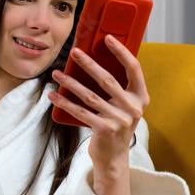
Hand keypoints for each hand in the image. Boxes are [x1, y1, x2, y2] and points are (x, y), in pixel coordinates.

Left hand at [48, 34, 149, 194]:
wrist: (113, 156)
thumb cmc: (116, 125)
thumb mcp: (124, 106)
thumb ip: (117, 88)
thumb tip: (94, 61)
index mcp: (140, 97)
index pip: (134, 68)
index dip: (121, 52)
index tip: (108, 38)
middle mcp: (133, 108)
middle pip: (107, 80)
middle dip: (88, 64)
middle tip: (74, 52)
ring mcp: (119, 120)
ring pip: (89, 95)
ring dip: (70, 83)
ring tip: (56, 74)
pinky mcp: (104, 129)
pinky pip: (80, 112)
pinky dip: (65, 103)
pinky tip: (53, 96)